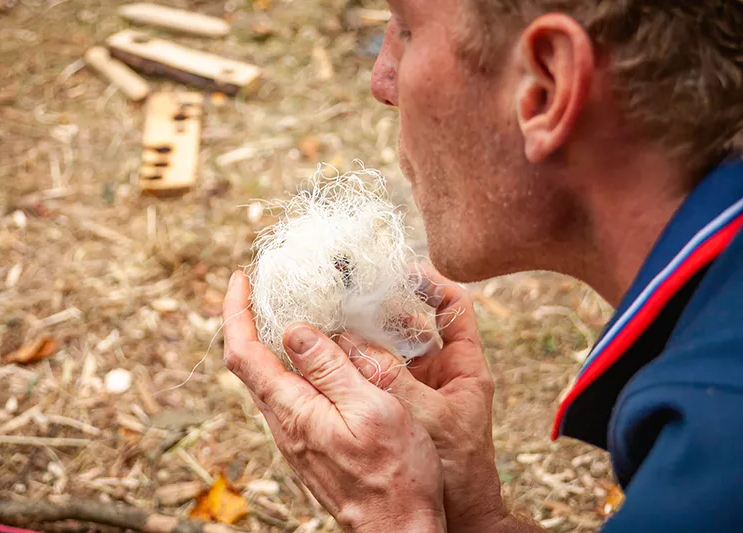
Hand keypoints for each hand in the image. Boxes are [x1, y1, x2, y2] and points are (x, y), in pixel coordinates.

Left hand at [222, 271, 446, 532]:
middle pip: (249, 364)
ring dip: (272, 341)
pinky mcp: (311, 444)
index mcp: (293, 410)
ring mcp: (296, 436)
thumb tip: (295, 331)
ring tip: (294, 311)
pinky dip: (294, 364)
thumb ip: (331, 369)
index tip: (240, 279)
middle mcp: (284, 424)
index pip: (243, 353)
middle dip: (250, 320)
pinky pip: (290, 394)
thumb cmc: (395, 474)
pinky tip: (319, 356)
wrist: (398, 529)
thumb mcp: (371, 408)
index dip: (236, 312)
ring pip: (270, 379)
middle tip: (266, 287)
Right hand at [336, 265, 514, 532]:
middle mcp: (440, 371)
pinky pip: (374, 373)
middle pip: (414, 321)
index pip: (453, 306)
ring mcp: (417, 389)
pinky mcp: (397, 407)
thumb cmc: (459, 470)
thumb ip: (392, 378)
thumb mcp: (429, 416)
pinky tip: (332, 350)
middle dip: (385, 301)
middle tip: (352, 282)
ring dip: (365, 329)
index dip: (431, 281)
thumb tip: (348, 341)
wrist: (457, 516)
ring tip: (335, 308)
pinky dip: (356, 360)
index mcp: (464, 366)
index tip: (400, 267)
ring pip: (390, 346)